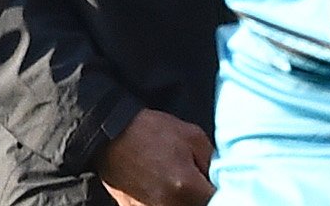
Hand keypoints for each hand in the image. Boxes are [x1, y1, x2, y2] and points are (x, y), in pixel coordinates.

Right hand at [95, 110, 215, 205]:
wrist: (110, 134)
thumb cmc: (150, 132)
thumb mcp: (194, 137)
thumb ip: (214, 163)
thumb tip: (220, 179)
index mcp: (185, 187)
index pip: (217, 199)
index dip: (218, 189)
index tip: (214, 181)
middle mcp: (167, 205)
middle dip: (202, 195)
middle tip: (198, 179)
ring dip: (185, 199)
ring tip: (178, 181)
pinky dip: (167, 201)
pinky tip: (164, 186)